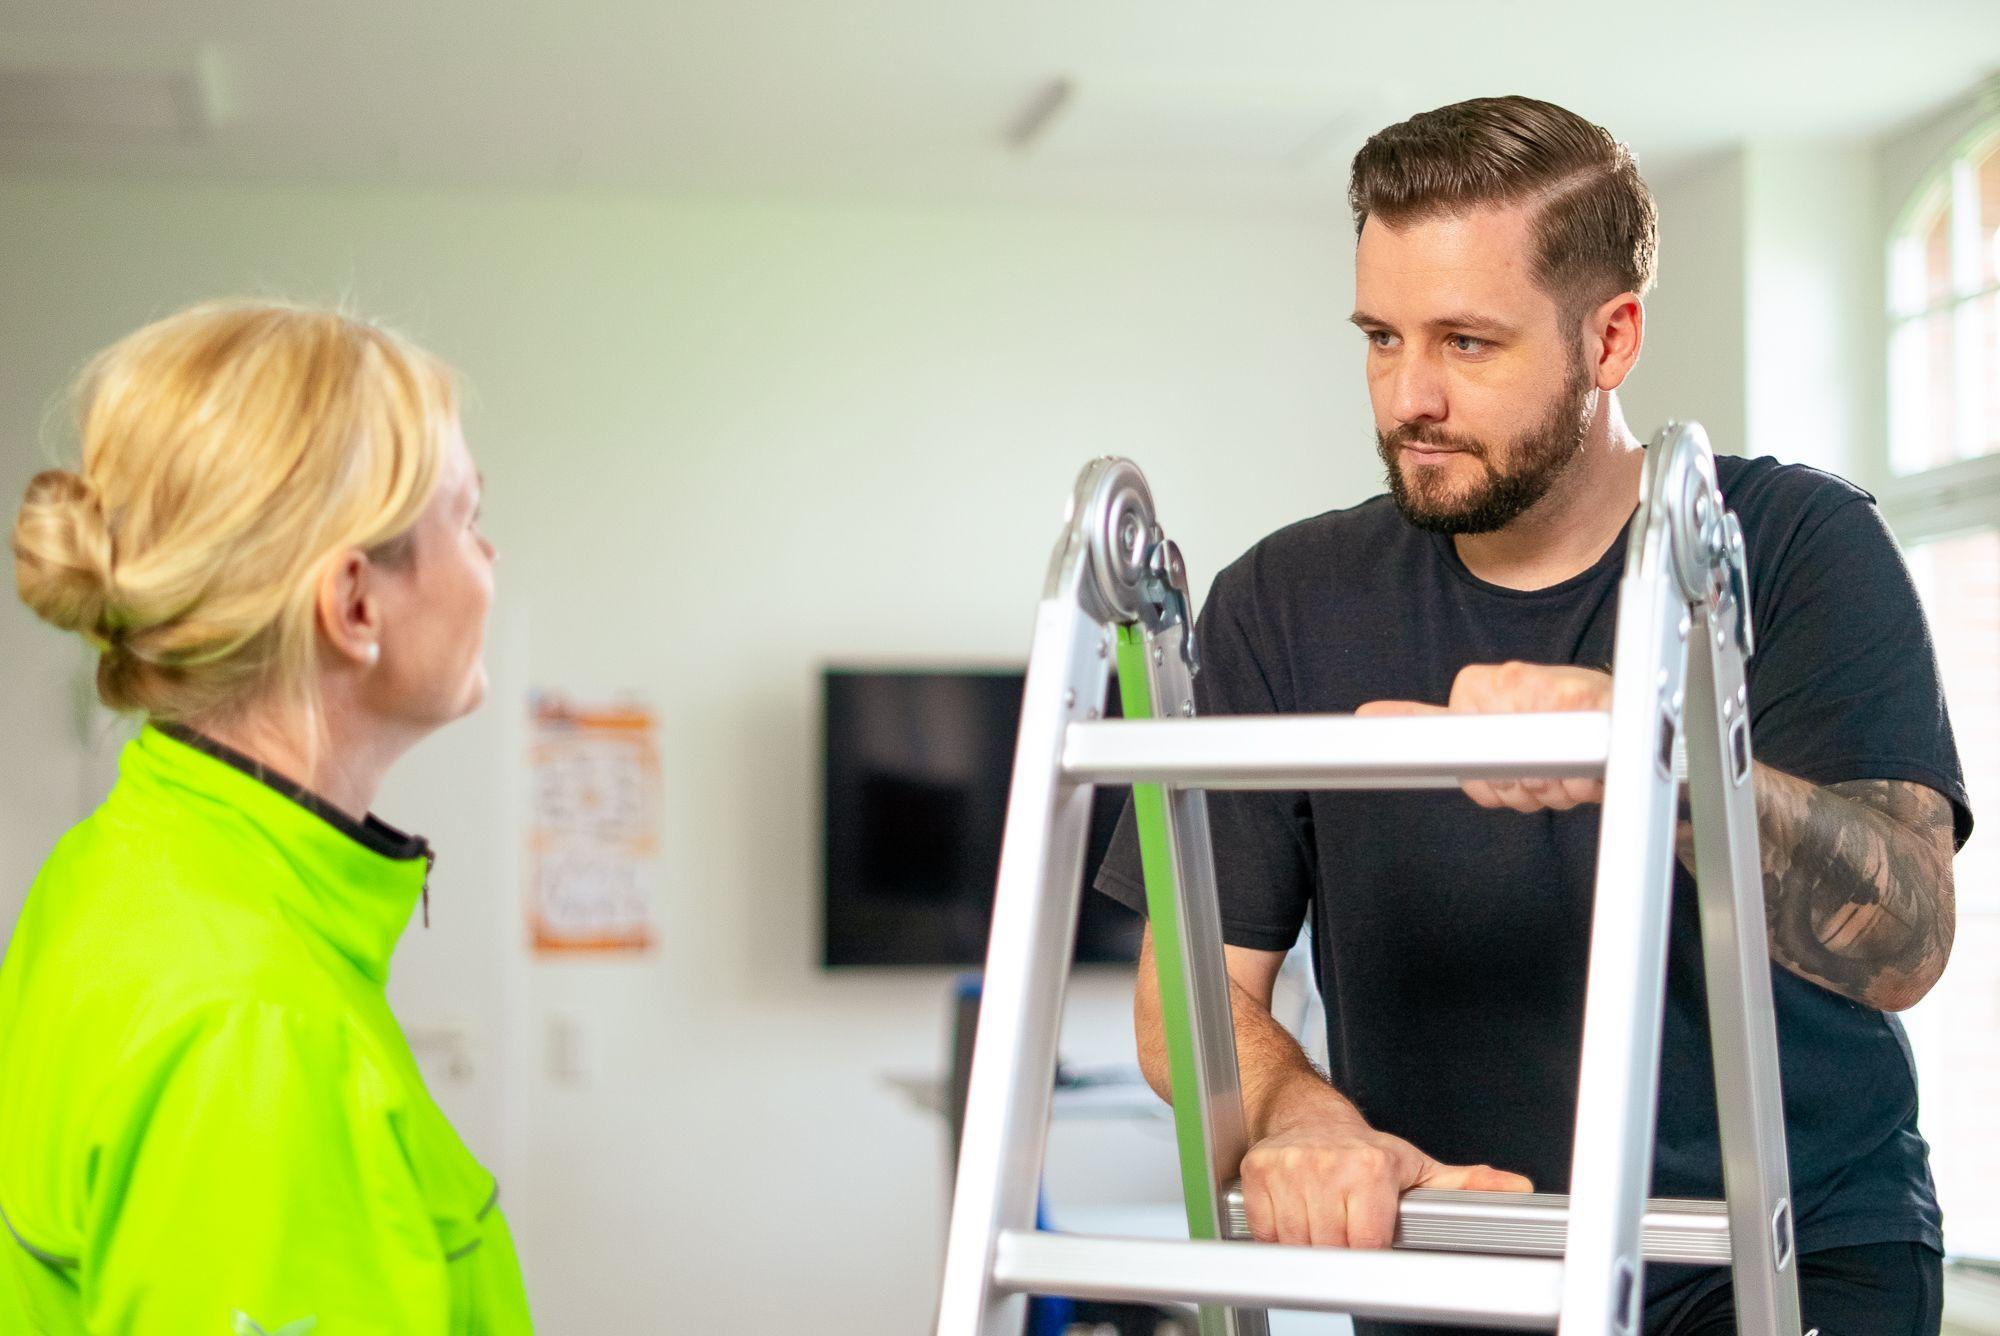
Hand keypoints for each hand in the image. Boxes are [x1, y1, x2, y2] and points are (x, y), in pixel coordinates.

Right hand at [1240, 1102, 1532, 1248]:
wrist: (1308, 1116)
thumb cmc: (1363, 1150)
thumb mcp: (1417, 1167)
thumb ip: (1467, 1183)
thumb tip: (1517, 1188)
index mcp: (1371, 1167)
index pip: (1368, 1243)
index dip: (1370, 1251)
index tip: (1370, 1243)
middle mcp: (1328, 1164)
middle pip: (1331, 1247)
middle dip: (1339, 1249)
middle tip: (1345, 1228)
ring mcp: (1289, 1168)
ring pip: (1296, 1242)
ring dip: (1307, 1243)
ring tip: (1322, 1220)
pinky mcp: (1257, 1173)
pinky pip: (1264, 1230)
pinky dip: (1276, 1234)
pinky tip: (1294, 1215)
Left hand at [1357, 662, 1613, 811]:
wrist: (1622, 705)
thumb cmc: (1557, 716)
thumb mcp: (1484, 717)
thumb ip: (1425, 721)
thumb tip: (1368, 718)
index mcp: (1477, 686)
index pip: (1459, 761)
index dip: (1491, 785)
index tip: (1509, 774)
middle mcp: (1506, 682)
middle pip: (1499, 780)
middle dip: (1525, 789)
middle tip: (1547, 768)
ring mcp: (1543, 690)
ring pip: (1535, 783)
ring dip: (1556, 790)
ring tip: (1570, 763)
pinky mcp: (1581, 703)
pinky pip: (1569, 771)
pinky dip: (1582, 785)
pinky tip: (1589, 766)